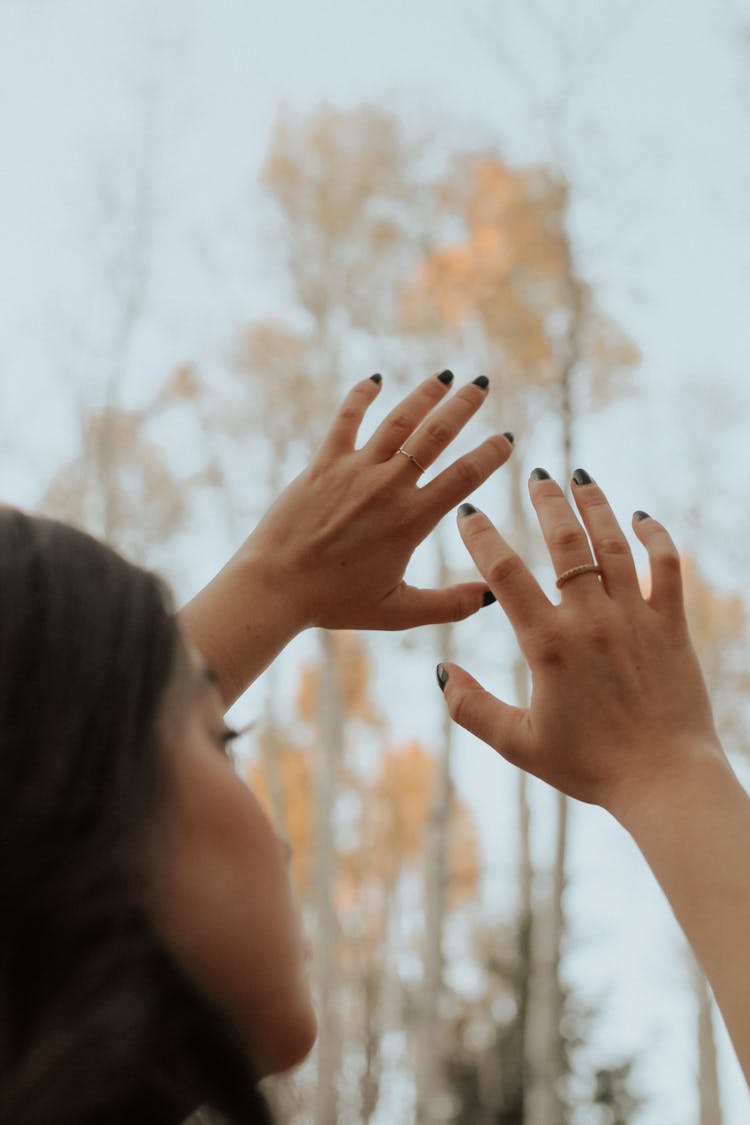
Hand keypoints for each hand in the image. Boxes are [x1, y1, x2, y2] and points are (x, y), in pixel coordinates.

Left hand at [241, 371, 513, 630]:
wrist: (275, 586)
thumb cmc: (335, 602)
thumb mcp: (398, 613)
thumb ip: (449, 604)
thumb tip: (492, 595)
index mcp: (411, 521)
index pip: (464, 478)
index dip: (490, 455)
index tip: (506, 438)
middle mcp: (387, 487)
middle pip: (435, 435)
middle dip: (463, 405)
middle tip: (482, 384)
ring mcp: (354, 471)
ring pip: (398, 421)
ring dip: (424, 394)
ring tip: (445, 377)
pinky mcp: (323, 464)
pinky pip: (346, 420)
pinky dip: (361, 396)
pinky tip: (375, 379)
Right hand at [438, 469, 722, 821]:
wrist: (665, 780)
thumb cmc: (589, 766)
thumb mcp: (517, 744)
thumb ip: (471, 707)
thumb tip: (441, 670)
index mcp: (548, 644)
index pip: (505, 574)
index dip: (482, 537)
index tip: (469, 513)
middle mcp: (591, 620)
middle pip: (565, 542)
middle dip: (547, 501)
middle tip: (536, 473)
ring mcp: (635, 617)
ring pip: (614, 543)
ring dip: (595, 505)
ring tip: (581, 477)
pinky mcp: (671, 625)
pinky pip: (667, 566)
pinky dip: (655, 536)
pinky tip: (642, 517)